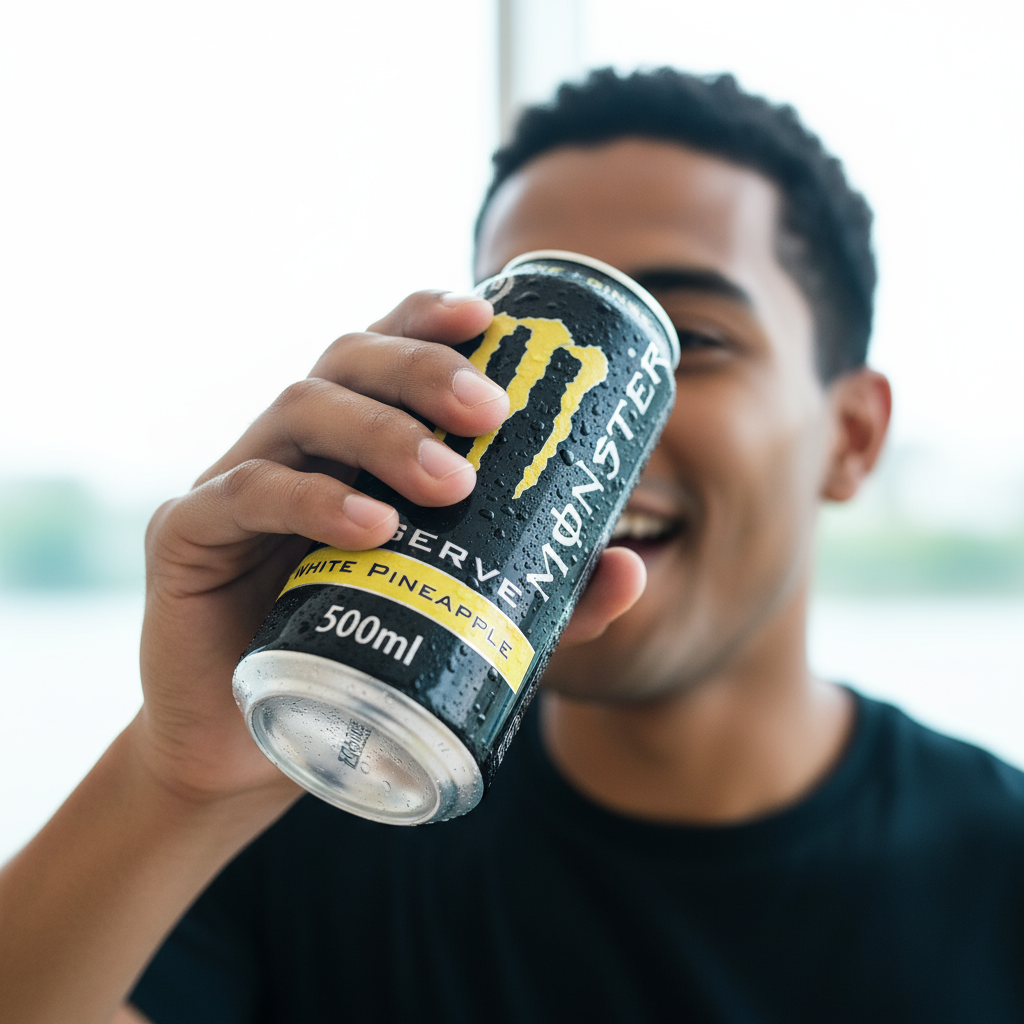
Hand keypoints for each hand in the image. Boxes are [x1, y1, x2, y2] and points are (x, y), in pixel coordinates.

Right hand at [132, 289, 643, 806]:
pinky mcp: (189, 534)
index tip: (490, 320)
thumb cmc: (359, 657)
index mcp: (350, 443)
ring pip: (301, 409)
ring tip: (452, 483)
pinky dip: (314, 500)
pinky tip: (372, 528)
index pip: (383, 349)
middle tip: (491, 412)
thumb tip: (631, 564)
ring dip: (383, 434)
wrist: (252, 746)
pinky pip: (248, 493)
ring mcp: (236, 480)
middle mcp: (294, 443)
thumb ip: (545, 595)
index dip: (428, 318)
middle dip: (422, 371)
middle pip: (347, 360)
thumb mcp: (461, 618)